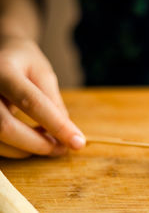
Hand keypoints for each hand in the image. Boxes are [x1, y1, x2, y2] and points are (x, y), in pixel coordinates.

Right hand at [0, 36, 84, 157]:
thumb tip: (67, 134)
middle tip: (62, 149)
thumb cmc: (22, 63)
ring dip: (28, 149)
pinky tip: (31, 141)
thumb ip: (53, 101)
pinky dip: (16, 149)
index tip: (78, 142)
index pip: (31, 102)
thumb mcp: (42, 73)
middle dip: (39, 144)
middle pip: (6, 127)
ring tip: (50, 144)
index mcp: (3, 71)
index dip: (57, 126)